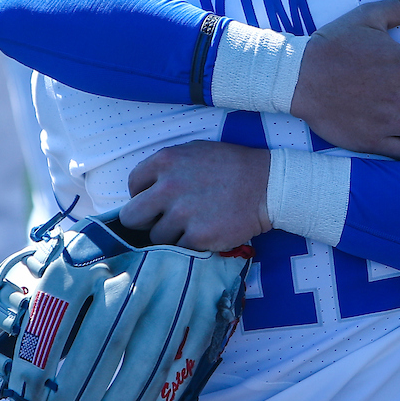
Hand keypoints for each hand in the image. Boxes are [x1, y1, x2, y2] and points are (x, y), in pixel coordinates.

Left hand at [120, 141, 270, 250]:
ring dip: (171, 235)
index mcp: (165, 161)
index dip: (142, 195)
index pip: (133, 185)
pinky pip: (179, 248)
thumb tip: (145, 190)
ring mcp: (182, 214)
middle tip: (161, 220)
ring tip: (193, 224)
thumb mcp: (195, 151)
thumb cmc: (232, 166)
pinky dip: (190, 245)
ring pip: (156, 237)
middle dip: (144, 221)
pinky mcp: (197, 237)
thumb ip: (167, 168)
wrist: (267, 185)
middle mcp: (168, 187)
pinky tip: (205, 232)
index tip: (156, 201)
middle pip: (132, 217)